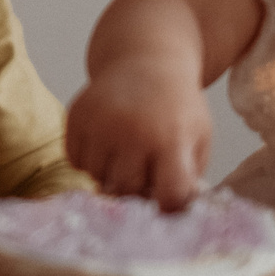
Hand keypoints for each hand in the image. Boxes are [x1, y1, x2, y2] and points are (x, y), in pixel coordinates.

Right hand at [66, 59, 213, 207]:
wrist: (146, 60)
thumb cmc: (177, 107)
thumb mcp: (198, 137)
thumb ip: (189, 176)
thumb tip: (172, 215)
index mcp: (171, 138)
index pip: (168, 195)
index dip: (169, 204)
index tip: (167, 200)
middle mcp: (132, 131)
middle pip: (127, 190)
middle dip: (136, 188)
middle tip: (145, 170)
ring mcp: (100, 123)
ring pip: (97, 177)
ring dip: (111, 174)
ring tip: (126, 152)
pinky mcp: (77, 116)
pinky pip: (76, 160)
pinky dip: (90, 159)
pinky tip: (107, 141)